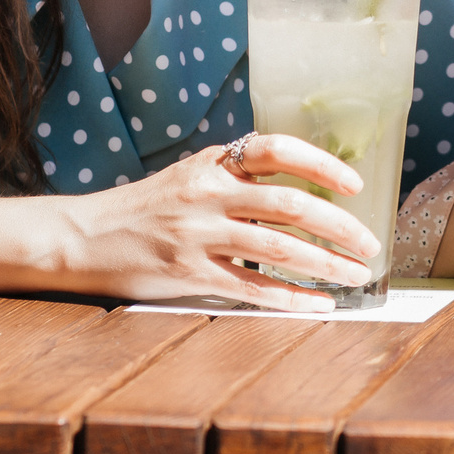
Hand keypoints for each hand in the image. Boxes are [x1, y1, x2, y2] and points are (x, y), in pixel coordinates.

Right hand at [52, 133, 382, 310]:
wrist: (82, 237)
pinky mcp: (187, 274)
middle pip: (290, 205)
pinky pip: (251, 288)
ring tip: (355, 275)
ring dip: (325, 264)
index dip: (322, 164)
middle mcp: (208, 194)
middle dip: (339, 226)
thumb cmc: (145, 207)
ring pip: (278, 249)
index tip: (355, 185)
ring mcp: (197, 234)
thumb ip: (238, 179)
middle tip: (371, 243)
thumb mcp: (191, 176)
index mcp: (214, 163)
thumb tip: (303, 190)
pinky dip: (291, 298)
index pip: (278, 149)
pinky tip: (318, 304)